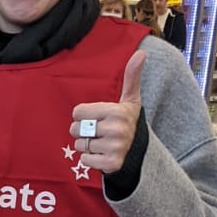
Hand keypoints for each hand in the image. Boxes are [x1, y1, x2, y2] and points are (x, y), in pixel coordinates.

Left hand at [70, 51, 144, 173]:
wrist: (138, 150)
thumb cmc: (127, 120)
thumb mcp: (130, 99)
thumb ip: (131, 76)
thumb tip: (141, 52)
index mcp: (117, 111)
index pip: (78, 112)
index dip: (83, 115)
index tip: (96, 117)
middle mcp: (116, 129)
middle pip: (76, 129)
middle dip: (82, 131)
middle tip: (97, 131)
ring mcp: (114, 147)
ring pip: (80, 145)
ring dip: (86, 146)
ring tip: (100, 142)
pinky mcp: (111, 163)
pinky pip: (85, 160)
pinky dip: (89, 159)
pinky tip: (101, 154)